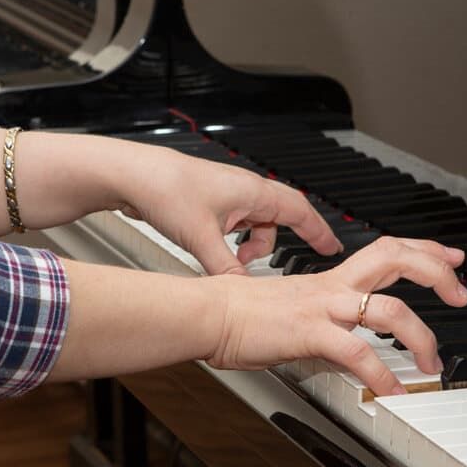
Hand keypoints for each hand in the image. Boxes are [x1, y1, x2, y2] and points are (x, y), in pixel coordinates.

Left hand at [116, 146, 341, 274]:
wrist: (133, 174)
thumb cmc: (167, 190)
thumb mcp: (202, 239)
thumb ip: (226, 270)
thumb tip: (243, 292)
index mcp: (254, 192)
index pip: (300, 212)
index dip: (319, 232)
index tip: (332, 247)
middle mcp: (245, 190)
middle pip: (282, 217)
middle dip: (294, 238)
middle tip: (307, 255)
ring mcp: (229, 194)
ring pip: (257, 223)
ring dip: (254, 245)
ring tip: (238, 264)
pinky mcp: (212, 201)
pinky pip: (238, 223)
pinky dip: (237, 240)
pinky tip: (219, 252)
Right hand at [207, 237, 466, 395]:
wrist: (210, 313)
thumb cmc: (244, 313)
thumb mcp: (297, 307)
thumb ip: (329, 317)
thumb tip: (349, 338)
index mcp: (333, 278)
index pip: (389, 249)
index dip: (425, 250)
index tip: (452, 259)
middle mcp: (334, 286)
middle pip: (397, 259)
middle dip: (438, 273)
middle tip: (463, 293)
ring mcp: (325, 308)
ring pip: (390, 310)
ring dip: (421, 338)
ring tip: (433, 363)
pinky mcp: (311, 332)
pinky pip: (358, 353)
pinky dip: (382, 375)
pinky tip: (392, 392)